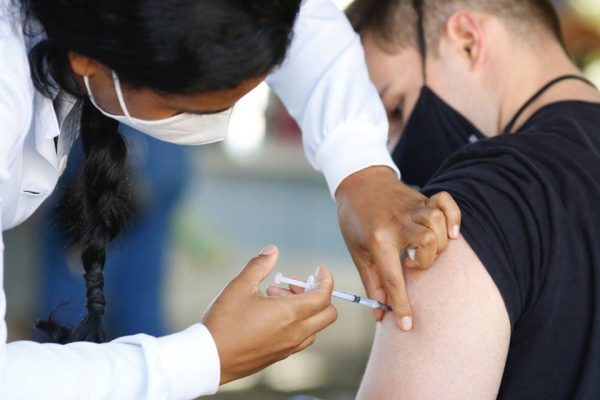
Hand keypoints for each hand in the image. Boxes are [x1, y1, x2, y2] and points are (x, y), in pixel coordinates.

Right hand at [203, 245, 336, 384]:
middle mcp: (295, 332)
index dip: (326, 280)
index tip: (319, 270)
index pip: (324, 296)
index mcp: (290, 314)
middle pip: (328, 314)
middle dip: (317, 295)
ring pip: (315, 327)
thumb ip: (259, 265)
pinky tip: (271, 316)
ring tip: (274, 299)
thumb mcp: (240, 287)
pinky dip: (297, 324)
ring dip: (305, 310)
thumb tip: (272, 250)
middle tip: (292, 285)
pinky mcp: (280, 356)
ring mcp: (289, 347)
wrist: (210, 359)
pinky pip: (301, 339)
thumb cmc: (224, 322)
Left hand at [335, 166, 460, 330]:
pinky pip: (446, 203)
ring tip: (423, 248)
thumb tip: (381, 313)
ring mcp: (412, 208)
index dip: (401, 305)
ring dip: (436, 243)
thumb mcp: (358, 253)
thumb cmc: (355, 222)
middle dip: (424, 261)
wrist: (358, 184)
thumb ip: (372, 283)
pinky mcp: (423, 198)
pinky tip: (451, 233)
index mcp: (377, 239)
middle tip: (410, 262)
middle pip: (426, 243)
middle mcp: (398, 222)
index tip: (408, 324)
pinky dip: (454, 217)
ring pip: (437, 224)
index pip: (393, 278)